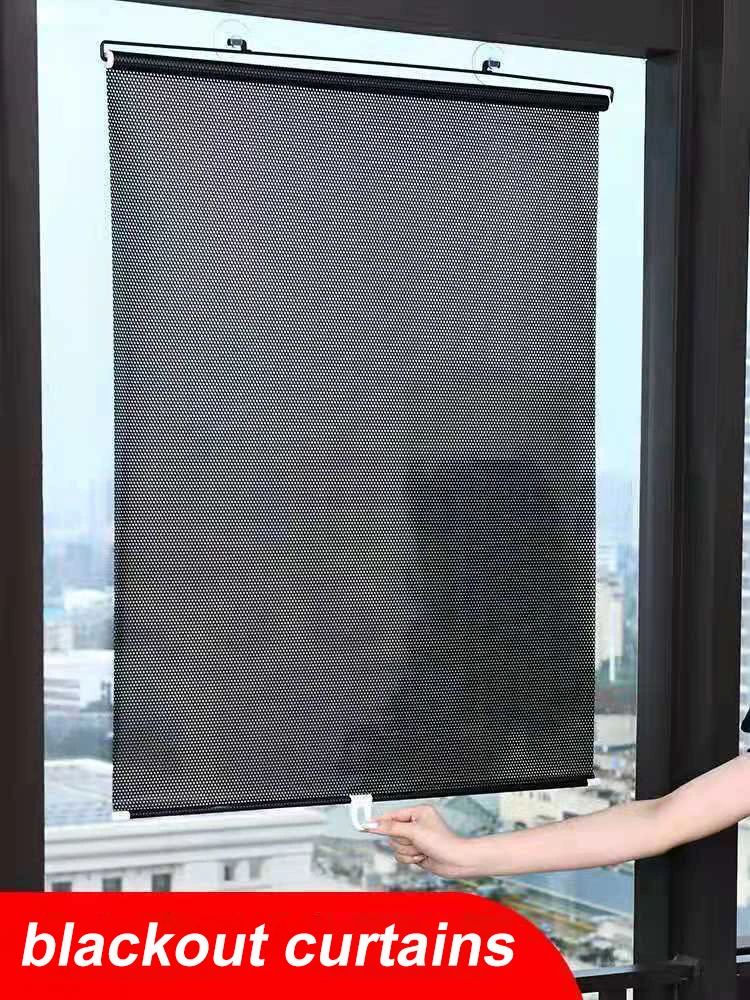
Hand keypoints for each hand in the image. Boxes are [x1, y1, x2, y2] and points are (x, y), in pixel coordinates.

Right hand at [365, 804, 481, 877]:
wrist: (456, 862)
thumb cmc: (443, 843)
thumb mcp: (414, 832)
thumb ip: (391, 828)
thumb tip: (372, 824)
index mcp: (418, 812)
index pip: (392, 815)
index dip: (379, 822)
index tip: (363, 824)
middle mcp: (416, 824)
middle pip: (392, 833)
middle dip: (403, 842)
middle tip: (416, 842)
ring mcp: (416, 839)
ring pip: (395, 846)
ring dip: (407, 852)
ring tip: (421, 851)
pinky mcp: (416, 851)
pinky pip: (400, 855)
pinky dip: (409, 859)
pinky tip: (421, 858)